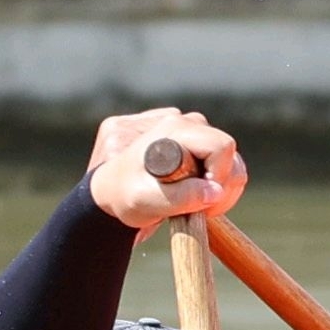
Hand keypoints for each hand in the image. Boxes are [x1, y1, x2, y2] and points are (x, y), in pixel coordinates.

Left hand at [91, 108, 243, 231]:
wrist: (104, 193)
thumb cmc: (121, 197)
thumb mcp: (148, 202)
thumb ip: (183, 197)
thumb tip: (215, 190)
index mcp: (170, 129)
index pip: (221, 147)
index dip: (221, 177)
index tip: (205, 203)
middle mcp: (178, 119)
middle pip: (225, 149)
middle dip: (222, 183)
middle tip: (204, 210)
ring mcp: (181, 124)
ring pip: (223, 153)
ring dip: (217, 182)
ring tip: (194, 202)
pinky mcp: (183, 133)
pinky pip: (213, 153)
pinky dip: (211, 176)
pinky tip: (190, 190)